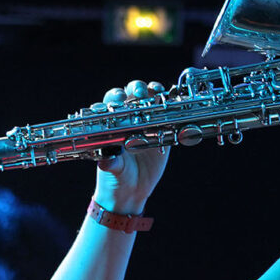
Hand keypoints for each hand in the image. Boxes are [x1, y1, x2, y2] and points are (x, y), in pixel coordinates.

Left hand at [92, 79, 170, 213]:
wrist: (132, 191)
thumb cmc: (115, 177)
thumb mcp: (113, 170)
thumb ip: (110, 163)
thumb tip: (105, 160)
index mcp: (111, 124)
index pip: (111, 103)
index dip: (115, 96)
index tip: (120, 98)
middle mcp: (127, 119)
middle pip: (131, 94)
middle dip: (136, 88)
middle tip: (140, 94)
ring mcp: (145, 122)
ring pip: (150, 98)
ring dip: (153, 91)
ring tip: (157, 93)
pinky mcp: (162, 130)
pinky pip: (167, 113)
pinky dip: (171, 104)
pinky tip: (174, 102)